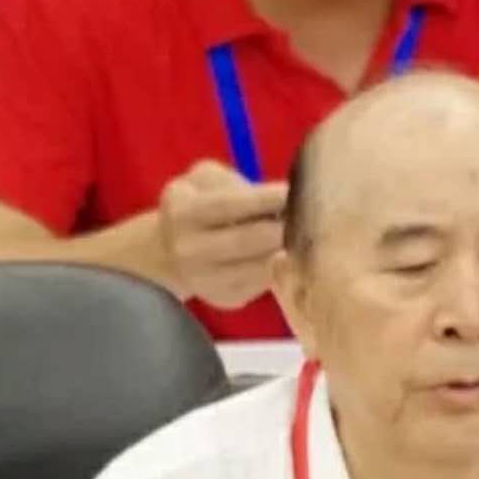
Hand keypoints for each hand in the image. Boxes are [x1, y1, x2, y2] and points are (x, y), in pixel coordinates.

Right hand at [157, 161, 288, 308]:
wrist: (171, 253)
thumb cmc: (197, 205)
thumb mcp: (202, 179)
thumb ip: (232, 182)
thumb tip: (275, 197)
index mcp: (183, 213)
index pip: (229, 205)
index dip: (264, 198)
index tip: (291, 190)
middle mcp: (190, 251)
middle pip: (251, 239)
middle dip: (283, 225)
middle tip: (307, 213)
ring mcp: (207, 280)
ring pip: (262, 264)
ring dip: (287, 247)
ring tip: (302, 231)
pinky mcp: (226, 299)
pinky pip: (264, 281)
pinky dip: (281, 265)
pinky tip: (286, 250)